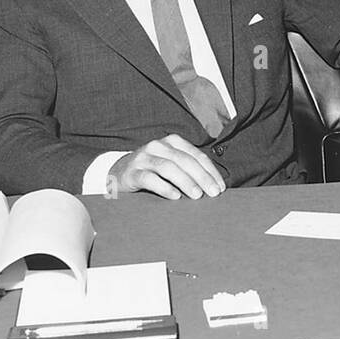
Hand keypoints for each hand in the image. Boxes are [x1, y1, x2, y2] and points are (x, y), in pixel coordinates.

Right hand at [107, 134, 226, 199]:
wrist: (119, 173)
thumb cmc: (152, 171)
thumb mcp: (171, 165)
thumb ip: (188, 169)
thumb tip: (213, 186)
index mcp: (172, 142)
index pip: (196, 155)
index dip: (210, 171)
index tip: (221, 187)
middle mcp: (158, 146)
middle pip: (184, 160)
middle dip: (202, 177)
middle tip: (213, 193)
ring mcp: (143, 158)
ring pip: (168, 167)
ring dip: (185, 181)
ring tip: (197, 195)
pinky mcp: (132, 172)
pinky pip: (150, 179)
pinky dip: (164, 187)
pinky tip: (175, 196)